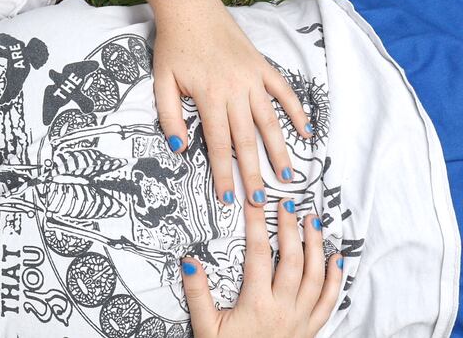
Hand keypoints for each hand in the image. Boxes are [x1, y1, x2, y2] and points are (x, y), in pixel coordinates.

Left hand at [151, 0, 312, 205]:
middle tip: (261, 202)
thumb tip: (179, 149)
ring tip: (288, 177)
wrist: (189, 6)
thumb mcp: (161, 80)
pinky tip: (306, 133)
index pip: (219, 145)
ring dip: (280, 152)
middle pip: (247, 140)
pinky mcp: (263, 66)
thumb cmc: (172, 45)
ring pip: (270, 122)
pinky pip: (285, 93)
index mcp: (209, 97)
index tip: (228, 199)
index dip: (223, 174)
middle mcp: (235, 91)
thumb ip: (170, 116)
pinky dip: (297, 112)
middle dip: (253, 174)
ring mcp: (252, 78)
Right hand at [183, 199, 342, 337]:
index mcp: (256, 304)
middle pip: (291, 260)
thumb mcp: (206, 327)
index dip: (256, 225)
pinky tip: (337, 259)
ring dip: (316, 246)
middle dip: (290, 228)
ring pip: (315, 276)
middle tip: (288, 203)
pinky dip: (335, 278)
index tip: (255, 202)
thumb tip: (189, 261)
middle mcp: (283, 309)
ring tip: (313, 221)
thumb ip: (198, 294)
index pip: (257, 255)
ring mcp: (301, 319)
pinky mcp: (312, 329)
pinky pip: (329, 300)